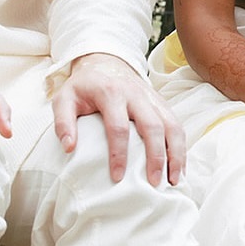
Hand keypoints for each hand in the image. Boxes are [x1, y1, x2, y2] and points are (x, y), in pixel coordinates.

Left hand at [52, 53, 184, 185]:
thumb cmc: (83, 87)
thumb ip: (63, 121)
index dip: (119, 154)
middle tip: (154, 183)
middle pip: (153, 127)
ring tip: (174, 180)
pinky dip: (181, 148)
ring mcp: (153, 98)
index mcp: (111, 93)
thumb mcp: (64, 98)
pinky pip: (177, 125)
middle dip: (156, 157)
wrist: (105, 62)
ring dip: (176, 154)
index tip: (117, 177)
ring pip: (172, 126)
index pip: (118, 127)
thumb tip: (69, 148)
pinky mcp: (162, 103)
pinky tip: (179, 167)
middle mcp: (137, 95)